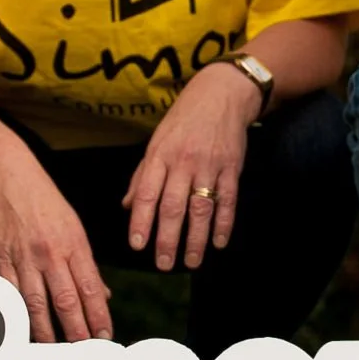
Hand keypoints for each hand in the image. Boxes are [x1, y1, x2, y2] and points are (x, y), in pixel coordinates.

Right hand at [0, 149, 111, 341]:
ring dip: (46, 330)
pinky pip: (10, 294)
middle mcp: (51, 253)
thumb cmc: (43, 200)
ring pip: (37, 303)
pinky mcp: (1, 260)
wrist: (6, 177)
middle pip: (66, 300)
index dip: (99, 315)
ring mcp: (24, 258)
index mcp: (74, 244)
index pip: (91, 287)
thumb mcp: (74, 227)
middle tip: (84, 351)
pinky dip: (17, 314)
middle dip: (77, 331)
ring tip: (53, 349)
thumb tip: (102, 294)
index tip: (105, 336)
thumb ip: (87, 263)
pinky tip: (22, 329)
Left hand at [125, 62, 252, 270]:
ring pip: (201, 207)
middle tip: (164, 264)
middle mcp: (183, 161)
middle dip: (167, 238)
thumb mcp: (157, 141)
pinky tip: (219, 242)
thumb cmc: (183, 120)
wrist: (221, 94)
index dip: (140, 220)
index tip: (136, 244)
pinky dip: (224, 223)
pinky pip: (228, 199)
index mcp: (160, 155)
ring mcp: (209, 165)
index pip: (146, 193)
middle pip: (173, 206)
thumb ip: (143, 175)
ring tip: (192, 262)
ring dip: (196, 238)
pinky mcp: (232, 167)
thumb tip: (126, 206)